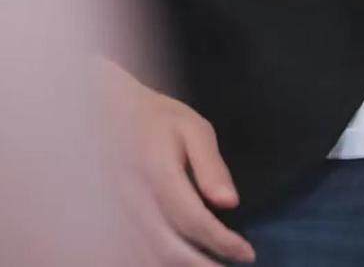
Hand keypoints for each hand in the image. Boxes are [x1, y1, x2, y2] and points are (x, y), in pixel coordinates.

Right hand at [96, 59, 255, 265]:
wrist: (109, 117)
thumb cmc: (158, 121)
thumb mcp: (192, 129)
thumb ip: (211, 166)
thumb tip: (230, 203)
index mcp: (157, 173)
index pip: (192, 220)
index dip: (222, 242)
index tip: (247, 254)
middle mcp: (134, 201)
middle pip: (169, 251)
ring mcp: (118, 216)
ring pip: (149, 260)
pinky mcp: (112, 225)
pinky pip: (133, 255)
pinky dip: (157, 264)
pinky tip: (182, 262)